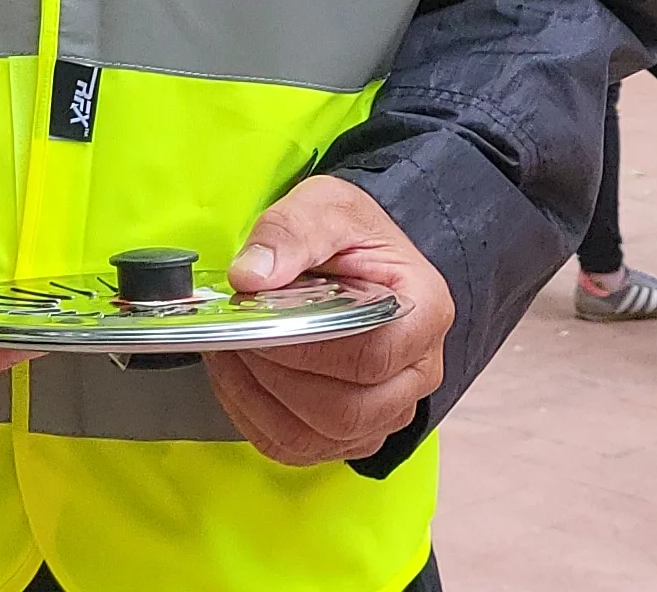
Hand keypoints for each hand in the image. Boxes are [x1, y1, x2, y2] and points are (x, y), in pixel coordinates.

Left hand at [209, 176, 452, 465]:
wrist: (355, 255)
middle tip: (237, 339)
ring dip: (261, 403)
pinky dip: (257, 421)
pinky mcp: (355, 432)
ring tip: (231, 355)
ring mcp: (390, 410)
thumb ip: (290, 233)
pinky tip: (238, 381)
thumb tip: (250, 276)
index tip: (258, 323)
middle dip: (278, 380)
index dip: (305, 350)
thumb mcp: (324, 206)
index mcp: (424, 313)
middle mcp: (418, 373)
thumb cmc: (349, 235)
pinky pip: (300, 449)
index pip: (370, 357)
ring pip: (322, 439)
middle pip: (347, 412)